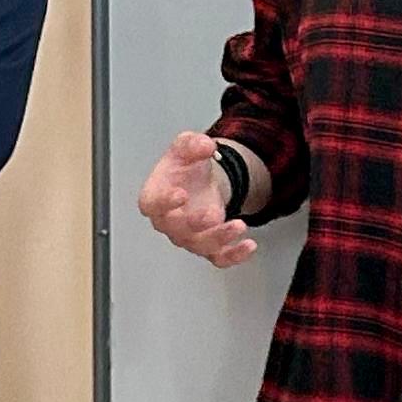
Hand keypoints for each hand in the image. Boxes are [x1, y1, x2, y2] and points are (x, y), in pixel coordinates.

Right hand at [141, 130, 257, 269]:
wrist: (198, 182)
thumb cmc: (183, 169)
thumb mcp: (185, 146)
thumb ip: (192, 144)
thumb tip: (204, 145)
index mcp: (155, 197)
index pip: (152, 204)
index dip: (164, 202)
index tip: (179, 195)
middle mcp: (169, 222)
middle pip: (178, 230)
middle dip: (196, 223)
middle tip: (212, 214)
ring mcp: (188, 237)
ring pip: (201, 246)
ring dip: (220, 238)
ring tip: (239, 225)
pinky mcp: (208, 246)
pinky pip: (219, 257)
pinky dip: (234, 254)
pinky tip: (249, 245)